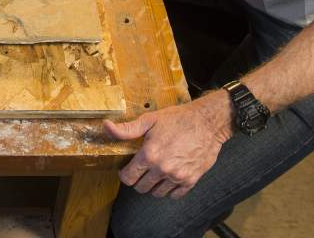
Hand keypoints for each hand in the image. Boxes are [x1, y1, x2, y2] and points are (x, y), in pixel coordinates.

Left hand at [103, 94, 232, 198]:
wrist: (207, 123)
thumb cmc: (178, 119)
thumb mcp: (150, 120)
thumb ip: (127, 129)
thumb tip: (106, 126)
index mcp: (149, 155)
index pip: (128, 178)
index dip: (125, 174)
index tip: (127, 169)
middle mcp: (162, 169)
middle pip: (141, 188)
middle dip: (138, 180)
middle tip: (142, 170)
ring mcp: (177, 177)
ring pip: (157, 193)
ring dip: (154, 186)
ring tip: (155, 173)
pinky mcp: (191, 180)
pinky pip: (175, 195)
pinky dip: (170, 190)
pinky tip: (169, 178)